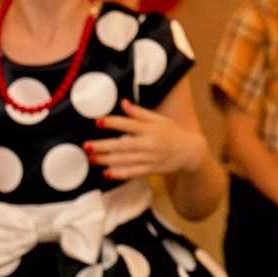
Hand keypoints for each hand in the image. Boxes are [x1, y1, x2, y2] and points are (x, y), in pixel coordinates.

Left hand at [88, 98, 208, 181]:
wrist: (190, 152)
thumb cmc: (173, 133)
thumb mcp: (158, 119)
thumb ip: (139, 113)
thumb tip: (123, 103)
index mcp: (150, 128)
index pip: (128, 124)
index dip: (113, 123)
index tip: (97, 121)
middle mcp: (149, 143)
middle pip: (123, 145)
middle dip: (103, 146)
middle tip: (86, 146)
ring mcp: (150, 158)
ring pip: (125, 160)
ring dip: (107, 160)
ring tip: (92, 158)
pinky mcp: (151, 170)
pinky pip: (133, 173)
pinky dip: (120, 174)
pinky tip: (107, 173)